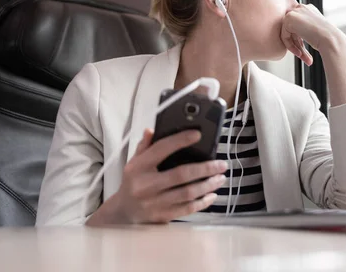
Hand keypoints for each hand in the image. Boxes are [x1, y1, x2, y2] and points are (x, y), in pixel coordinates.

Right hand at [109, 129, 226, 223]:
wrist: (123, 213)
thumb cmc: (134, 182)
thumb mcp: (134, 162)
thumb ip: (145, 146)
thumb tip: (152, 130)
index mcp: (138, 167)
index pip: (161, 149)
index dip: (180, 141)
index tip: (198, 134)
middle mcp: (146, 185)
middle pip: (181, 175)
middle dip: (205, 168)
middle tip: (222, 164)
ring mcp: (154, 203)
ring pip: (187, 193)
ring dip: (208, 185)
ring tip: (221, 178)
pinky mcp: (162, 216)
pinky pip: (187, 209)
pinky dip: (202, 202)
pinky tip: (212, 195)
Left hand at [281, 3, 342, 64]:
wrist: (331, 39)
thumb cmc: (327, 39)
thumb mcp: (315, 31)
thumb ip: (304, 30)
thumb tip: (292, 37)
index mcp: (309, 9)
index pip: (298, 25)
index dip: (299, 40)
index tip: (304, 51)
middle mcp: (301, 7)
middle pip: (292, 29)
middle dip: (296, 43)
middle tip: (304, 56)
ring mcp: (295, 12)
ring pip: (288, 33)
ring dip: (294, 46)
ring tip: (303, 57)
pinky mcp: (289, 19)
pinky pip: (284, 36)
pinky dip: (290, 46)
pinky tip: (299, 53)